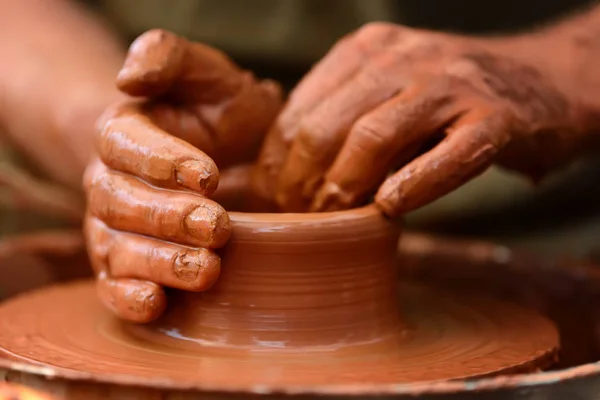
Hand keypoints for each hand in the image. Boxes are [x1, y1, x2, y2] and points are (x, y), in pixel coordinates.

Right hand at [84, 30, 281, 322]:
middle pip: (120, 203)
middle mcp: (109, 180)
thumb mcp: (205, 74)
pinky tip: (157, 303)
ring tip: (206, 270)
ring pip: (118, 248)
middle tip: (217, 226)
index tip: (210, 177)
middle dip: (168, 218)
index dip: (163, 162)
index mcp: (124, 131)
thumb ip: (168, 58)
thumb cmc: (219, 111)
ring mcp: (113, 226)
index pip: (127, 145)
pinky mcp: (124, 264)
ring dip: (159, 262)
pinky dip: (130, 297)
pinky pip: (113, 285)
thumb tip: (128, 77)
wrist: (228, 151)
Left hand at [252, 23, 594, 215]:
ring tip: (330, 220)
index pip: (300, 109)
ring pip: (374, 137)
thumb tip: (284, 172)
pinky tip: (389, 211)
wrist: (538, 81)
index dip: (276, 161)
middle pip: (326, 125)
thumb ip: (342, 116)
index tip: (271, 197)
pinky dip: (413, 187)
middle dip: (300, 181)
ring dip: (343, 188)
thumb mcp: (386, 91)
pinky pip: (446, 158)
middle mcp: (402, 58)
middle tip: (296, 217)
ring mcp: (450, 84)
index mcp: (366, 51)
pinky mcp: (495, 117)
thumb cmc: (447, 101)